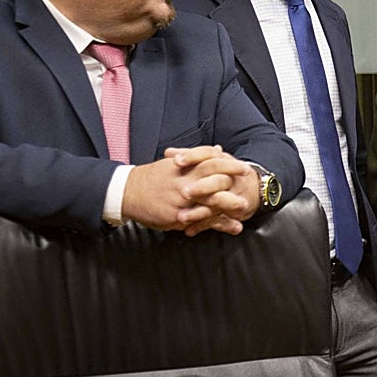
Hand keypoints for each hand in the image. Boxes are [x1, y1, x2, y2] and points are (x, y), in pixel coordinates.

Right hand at [120, 146, 259, 235]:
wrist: (127, 192)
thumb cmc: (152, 178)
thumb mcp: (174, 164)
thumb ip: (197, 158)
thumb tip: (218, 149)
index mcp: (185, 168)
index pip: (211, 162)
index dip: (229, 165)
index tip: (244, 167)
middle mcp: (185, 181)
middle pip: (214, 178)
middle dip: (233, 181)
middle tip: (250, 183)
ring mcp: (182, 199)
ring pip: (212, 201)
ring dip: (231, 204)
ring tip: (246, 208)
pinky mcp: (179, 216)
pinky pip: (203, 221)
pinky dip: (221, 224)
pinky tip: (235, 227)